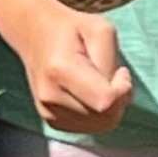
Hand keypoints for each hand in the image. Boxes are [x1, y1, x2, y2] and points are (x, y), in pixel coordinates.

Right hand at [15, 10, 132, 136]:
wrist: (35, 34)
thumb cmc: (72, 29)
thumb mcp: (100, 29)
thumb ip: (111, 61)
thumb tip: (116, 93)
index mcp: (60, 70)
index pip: (106, 101)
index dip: (122, 89)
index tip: (121, 71)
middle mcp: (50, 97)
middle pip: (106, 118)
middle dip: (120, 99)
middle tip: (113, 75)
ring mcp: (48, 112)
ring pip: (101, 125)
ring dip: (110, 107)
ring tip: (99, 82)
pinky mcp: (51, 121)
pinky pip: (91, 127)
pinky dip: (98, 113)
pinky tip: (90, 93)